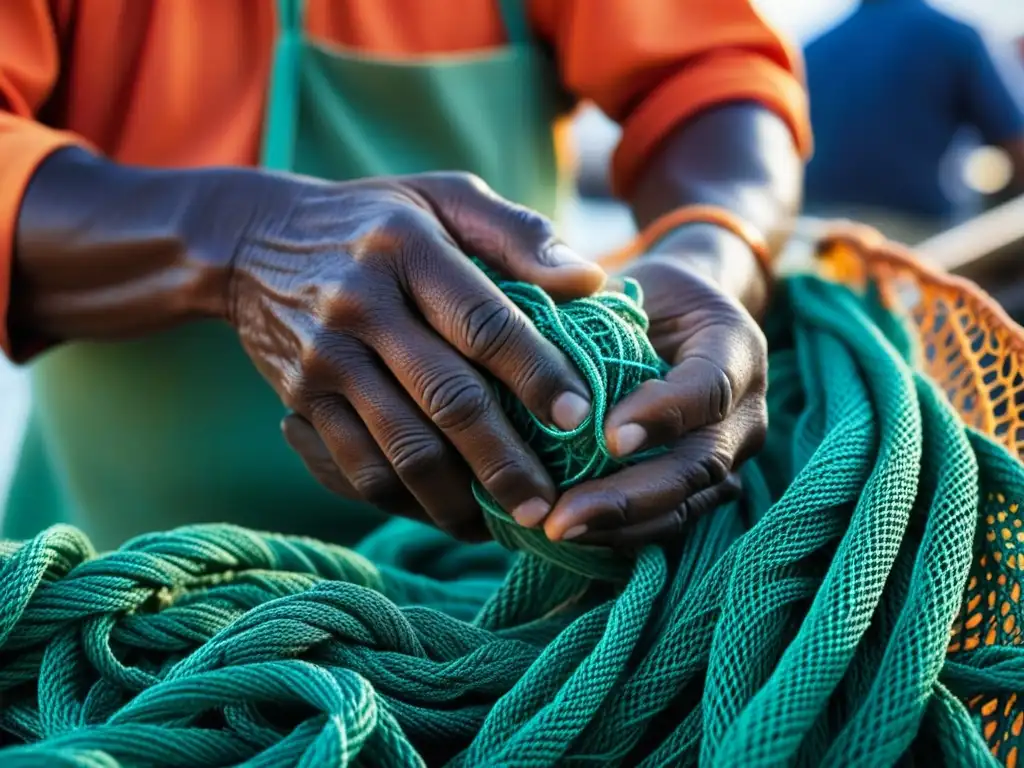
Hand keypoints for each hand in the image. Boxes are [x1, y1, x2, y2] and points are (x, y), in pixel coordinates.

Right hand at [225, 172, 606, 539]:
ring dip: (458, 500)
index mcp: (408, 249)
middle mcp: (362, 305)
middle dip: (505, 464)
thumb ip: (519, 233)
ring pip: (401, 450)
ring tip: (505, 525)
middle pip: (447, 401)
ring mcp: (325, 359)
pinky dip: (406, 502)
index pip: (483, 322)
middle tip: (549, 507)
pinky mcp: (301, 399)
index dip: (536, 374)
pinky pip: (356, 469)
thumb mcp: (444, 197)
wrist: (252, 242)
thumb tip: (589, 281)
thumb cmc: (375, 221)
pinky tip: (447, 513)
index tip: (579, 418)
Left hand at [539, 233, 768, 547]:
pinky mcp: (706, 488)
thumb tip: (532, 349)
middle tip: (563, 517)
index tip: (609, 438)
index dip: (663, 416)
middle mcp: (745, 410)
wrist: (677, 320)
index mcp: (735, 347)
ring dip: (621, 526)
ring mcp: (730, 455)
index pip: (708, 388)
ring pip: (686, 504)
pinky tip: (569, 536)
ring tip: (559, 533)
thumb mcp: (626, 289)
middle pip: (699, 464)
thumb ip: (597, 317)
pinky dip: (620, 532)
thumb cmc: (642, 297)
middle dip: (629, 496)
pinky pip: (670, 520)